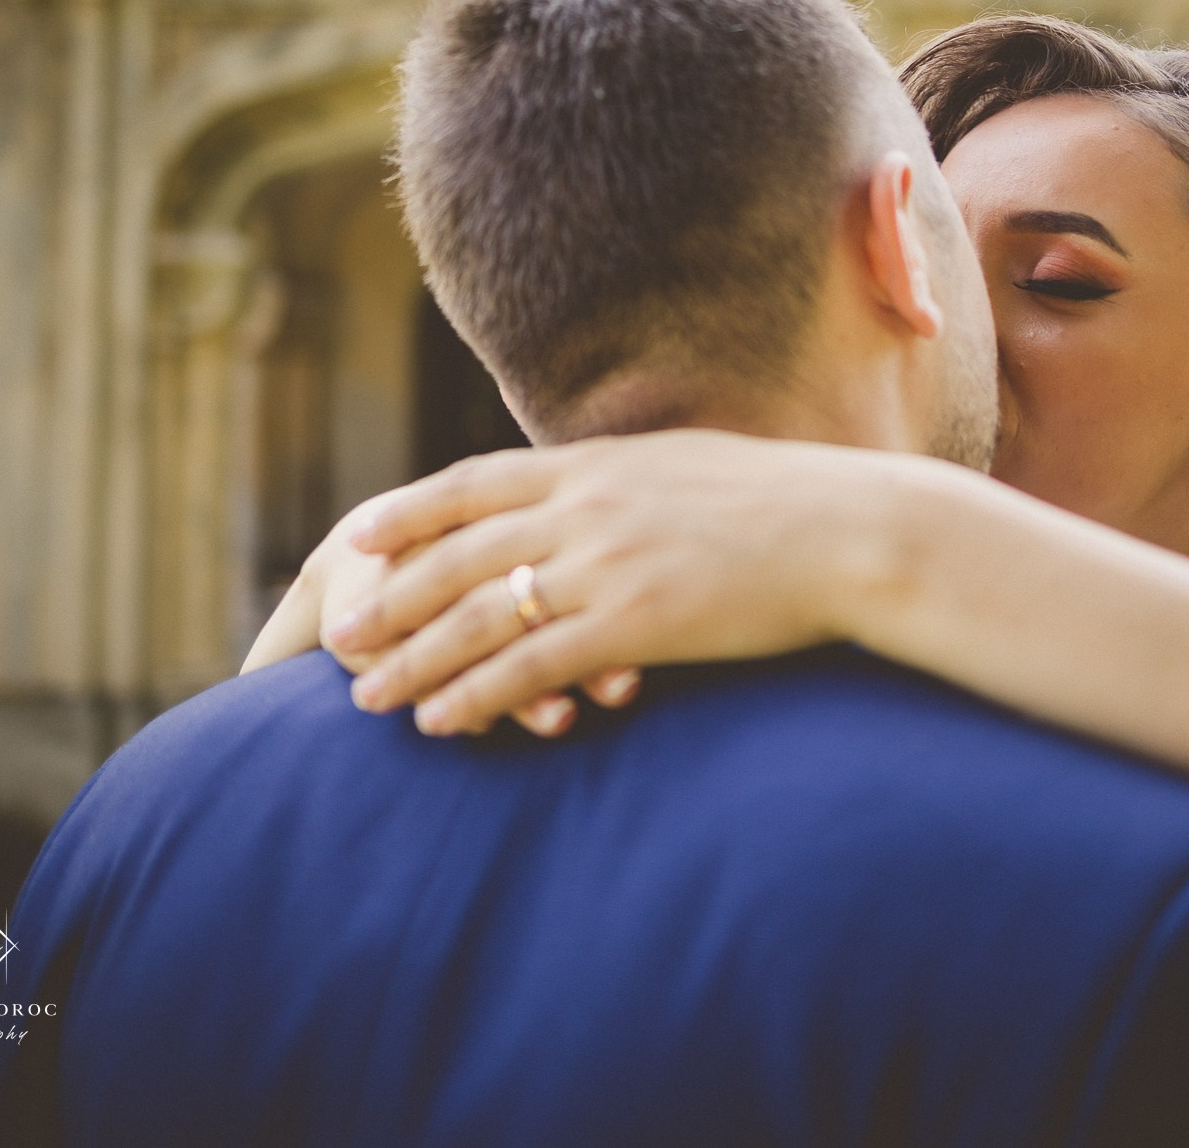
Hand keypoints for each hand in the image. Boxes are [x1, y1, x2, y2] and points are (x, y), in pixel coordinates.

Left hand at [327, 431, 913, 736]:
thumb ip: (621, 479)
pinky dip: (477, 696)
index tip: (358, 534)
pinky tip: (443, 723)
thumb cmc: (782, 500)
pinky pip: (532, 665)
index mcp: (594, 464)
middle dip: (389, 598)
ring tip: (367, 698)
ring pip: (478, 615)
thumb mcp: (684, 465)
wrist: (849, 529)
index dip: (408, 510)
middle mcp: (584, 508)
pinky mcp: (635, 623)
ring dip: (415, 660)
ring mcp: (605, 565)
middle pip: (456, 555)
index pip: (473, 481)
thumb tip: (589, 485)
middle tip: (339, 638)